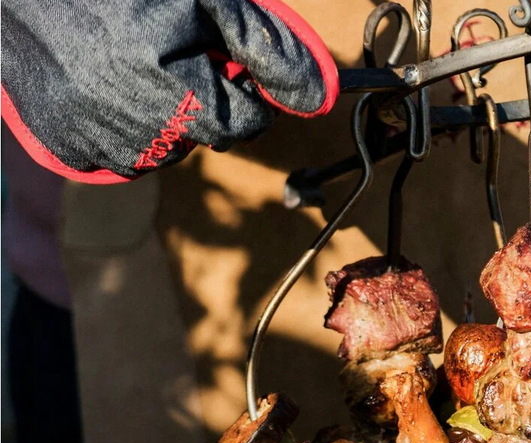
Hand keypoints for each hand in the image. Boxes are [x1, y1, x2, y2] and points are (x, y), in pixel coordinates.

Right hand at [1, 0, 338, 182]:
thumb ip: (267, 48)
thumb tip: (319, 98)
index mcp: (168, 78)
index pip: (243, 121)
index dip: (243, 92)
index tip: (226, 67)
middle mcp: (131, 119)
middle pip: (206, 141)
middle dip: (204, 104)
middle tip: (175, 58)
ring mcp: (93, 137)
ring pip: (164, 154)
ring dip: (165, 120)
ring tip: (133, 65)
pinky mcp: (63, 144)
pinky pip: (118, 157)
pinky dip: (122, 129)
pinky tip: (103, 84)